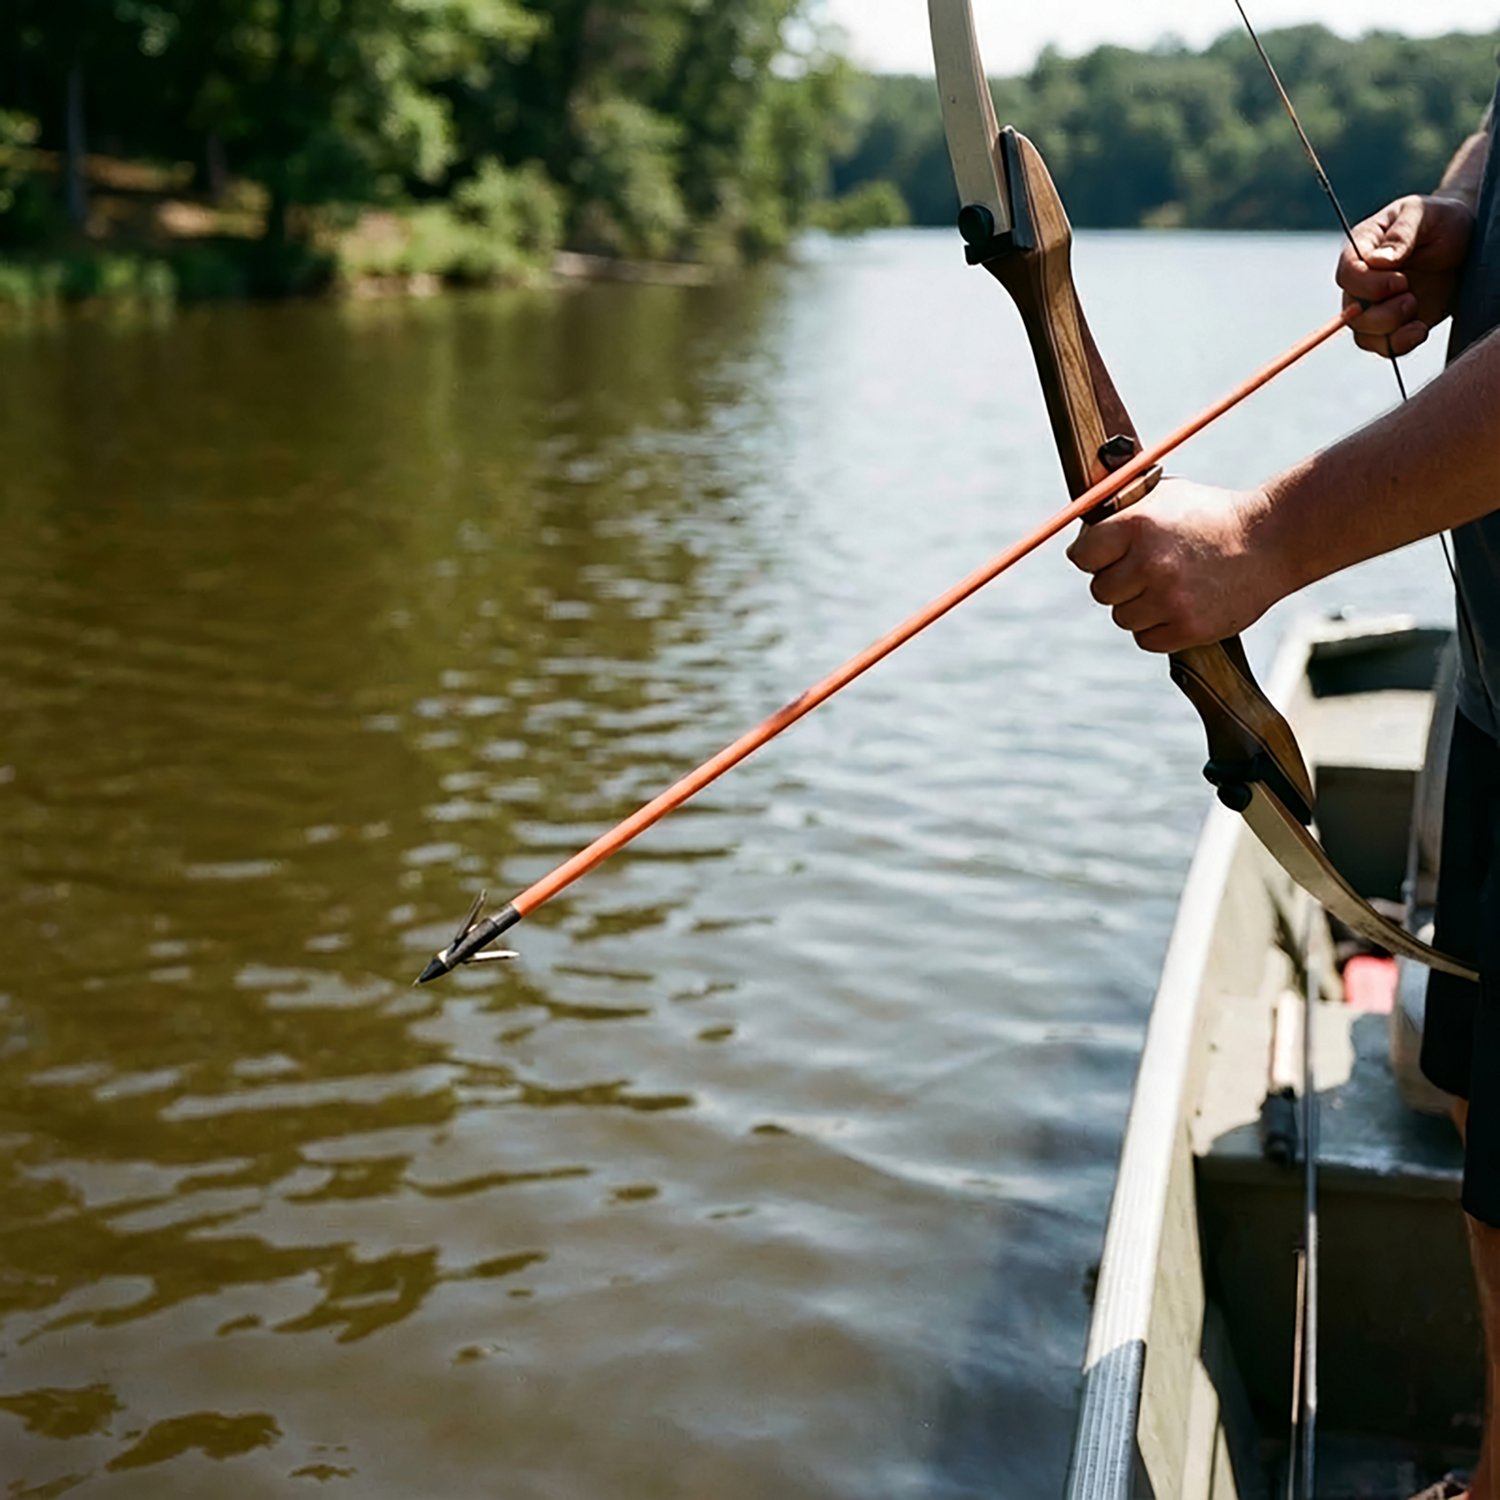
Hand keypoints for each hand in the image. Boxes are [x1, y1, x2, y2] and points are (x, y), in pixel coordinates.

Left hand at [1066, 479, 1281, 653]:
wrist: (1271, 539)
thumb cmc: (1210, 515)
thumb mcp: (1165, 496)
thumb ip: (1120, 513)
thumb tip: (1079, 535)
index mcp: (1137, 526)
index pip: (1082, 556)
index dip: (1092, 556)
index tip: (1104, 556)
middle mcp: (1150, 563)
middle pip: (1100, 590)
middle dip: (1118, 582)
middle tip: (1146, 571)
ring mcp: (1170, 598)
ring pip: (1122, 617)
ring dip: (1139, 606)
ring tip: (1169, 586)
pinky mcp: (1188, 628)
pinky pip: (1146, 639)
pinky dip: (1158, 628)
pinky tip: (1180, 605)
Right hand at [1336, 194, 1475, 356]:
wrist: (1466, 243)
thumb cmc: (1443, 221)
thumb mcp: (1424, 215)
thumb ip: (1402, 234)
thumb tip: (1378, 261)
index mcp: (1362, 249)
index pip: (1347, 274)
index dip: (1368, 285)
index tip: (1401, 281)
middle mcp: (1362, 281)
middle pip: (1352, 312)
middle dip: (1382, 313)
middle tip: (1410, 298)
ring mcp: (1376, 306)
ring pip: (1364, 334)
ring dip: (1391, 329)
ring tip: (1416, 308)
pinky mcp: (1394, 325)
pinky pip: (1384, 347)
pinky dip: (1400, 345)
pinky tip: (1419, 329)